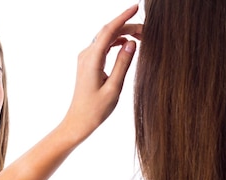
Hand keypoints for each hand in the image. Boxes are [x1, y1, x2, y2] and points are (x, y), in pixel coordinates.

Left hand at [62, 5, 142, 138]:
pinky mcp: (87, 64)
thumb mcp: (114, 88)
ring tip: (141, 36)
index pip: (109, 31)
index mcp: (92, 60)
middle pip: (108, 32)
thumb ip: (123, 64)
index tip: (136, 7)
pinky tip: (126, 45)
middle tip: (147, 30)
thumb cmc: (96, 110)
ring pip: (105, 39)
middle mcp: (86, 56)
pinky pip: (102, 47)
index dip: (123, 17)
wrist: (78, 122)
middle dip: (127, 26)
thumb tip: (132, 42)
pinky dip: (115, 42)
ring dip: (122, 34)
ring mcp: (85, 59)